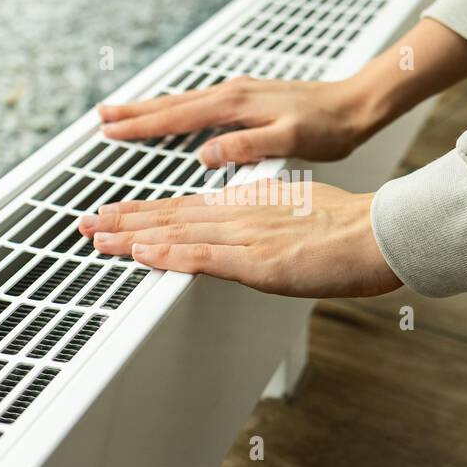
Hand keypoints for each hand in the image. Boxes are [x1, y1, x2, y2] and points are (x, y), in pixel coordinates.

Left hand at [77, 180, 402, 297]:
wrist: (381, 233)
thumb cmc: (351, 229)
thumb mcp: (300, 213)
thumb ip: (268, 217)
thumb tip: (247, 221)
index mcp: (250, 206)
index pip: (187, 207)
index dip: (147, 212)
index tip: (116, 215)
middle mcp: (241, 215)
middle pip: (171, 215)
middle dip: (124, 220)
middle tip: (86, 223)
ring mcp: (246, 236)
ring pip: (177, 231)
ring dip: (131, 234)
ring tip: (95, 236)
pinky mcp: (257, 260)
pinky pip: (203, 256)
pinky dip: (167, 253)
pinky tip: (140, 254)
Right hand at [98, 76, 376, 168]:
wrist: (356, 105)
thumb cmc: (328, 126)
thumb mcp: (289, 140)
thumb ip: (247, 146)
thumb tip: (206, 154)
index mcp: (236, 104)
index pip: (177, 116)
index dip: (142, 126)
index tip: (111, 131)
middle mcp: (232, 93)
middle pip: (172, 103)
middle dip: (134, 111)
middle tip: (100, 117)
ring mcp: (238, 93)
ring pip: (183, 100)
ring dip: (151, 108)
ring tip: (122, 114)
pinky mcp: (247, 99)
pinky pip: (199, 103)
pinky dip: (175, 109)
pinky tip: (172, 115)